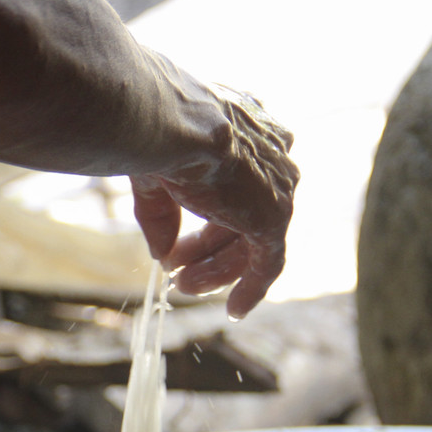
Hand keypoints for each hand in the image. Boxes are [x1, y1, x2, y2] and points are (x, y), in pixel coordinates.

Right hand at [132, 84, 298, 317]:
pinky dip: (252, 286)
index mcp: (247, 129)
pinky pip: (269, 261)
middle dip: (207, 248)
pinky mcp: (275, 215)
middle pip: (243, 215)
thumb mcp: (154, 176)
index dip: (210, 216)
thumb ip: (161, 214)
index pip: (236, 182)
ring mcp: (276, 185)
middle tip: (177, 273)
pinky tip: (233, 310)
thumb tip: (161, 253)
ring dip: (219, 269)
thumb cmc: (155, 134)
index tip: (185, 241)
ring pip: (253, 239)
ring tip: (185, 287)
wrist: (170, 122)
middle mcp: (270, 153)